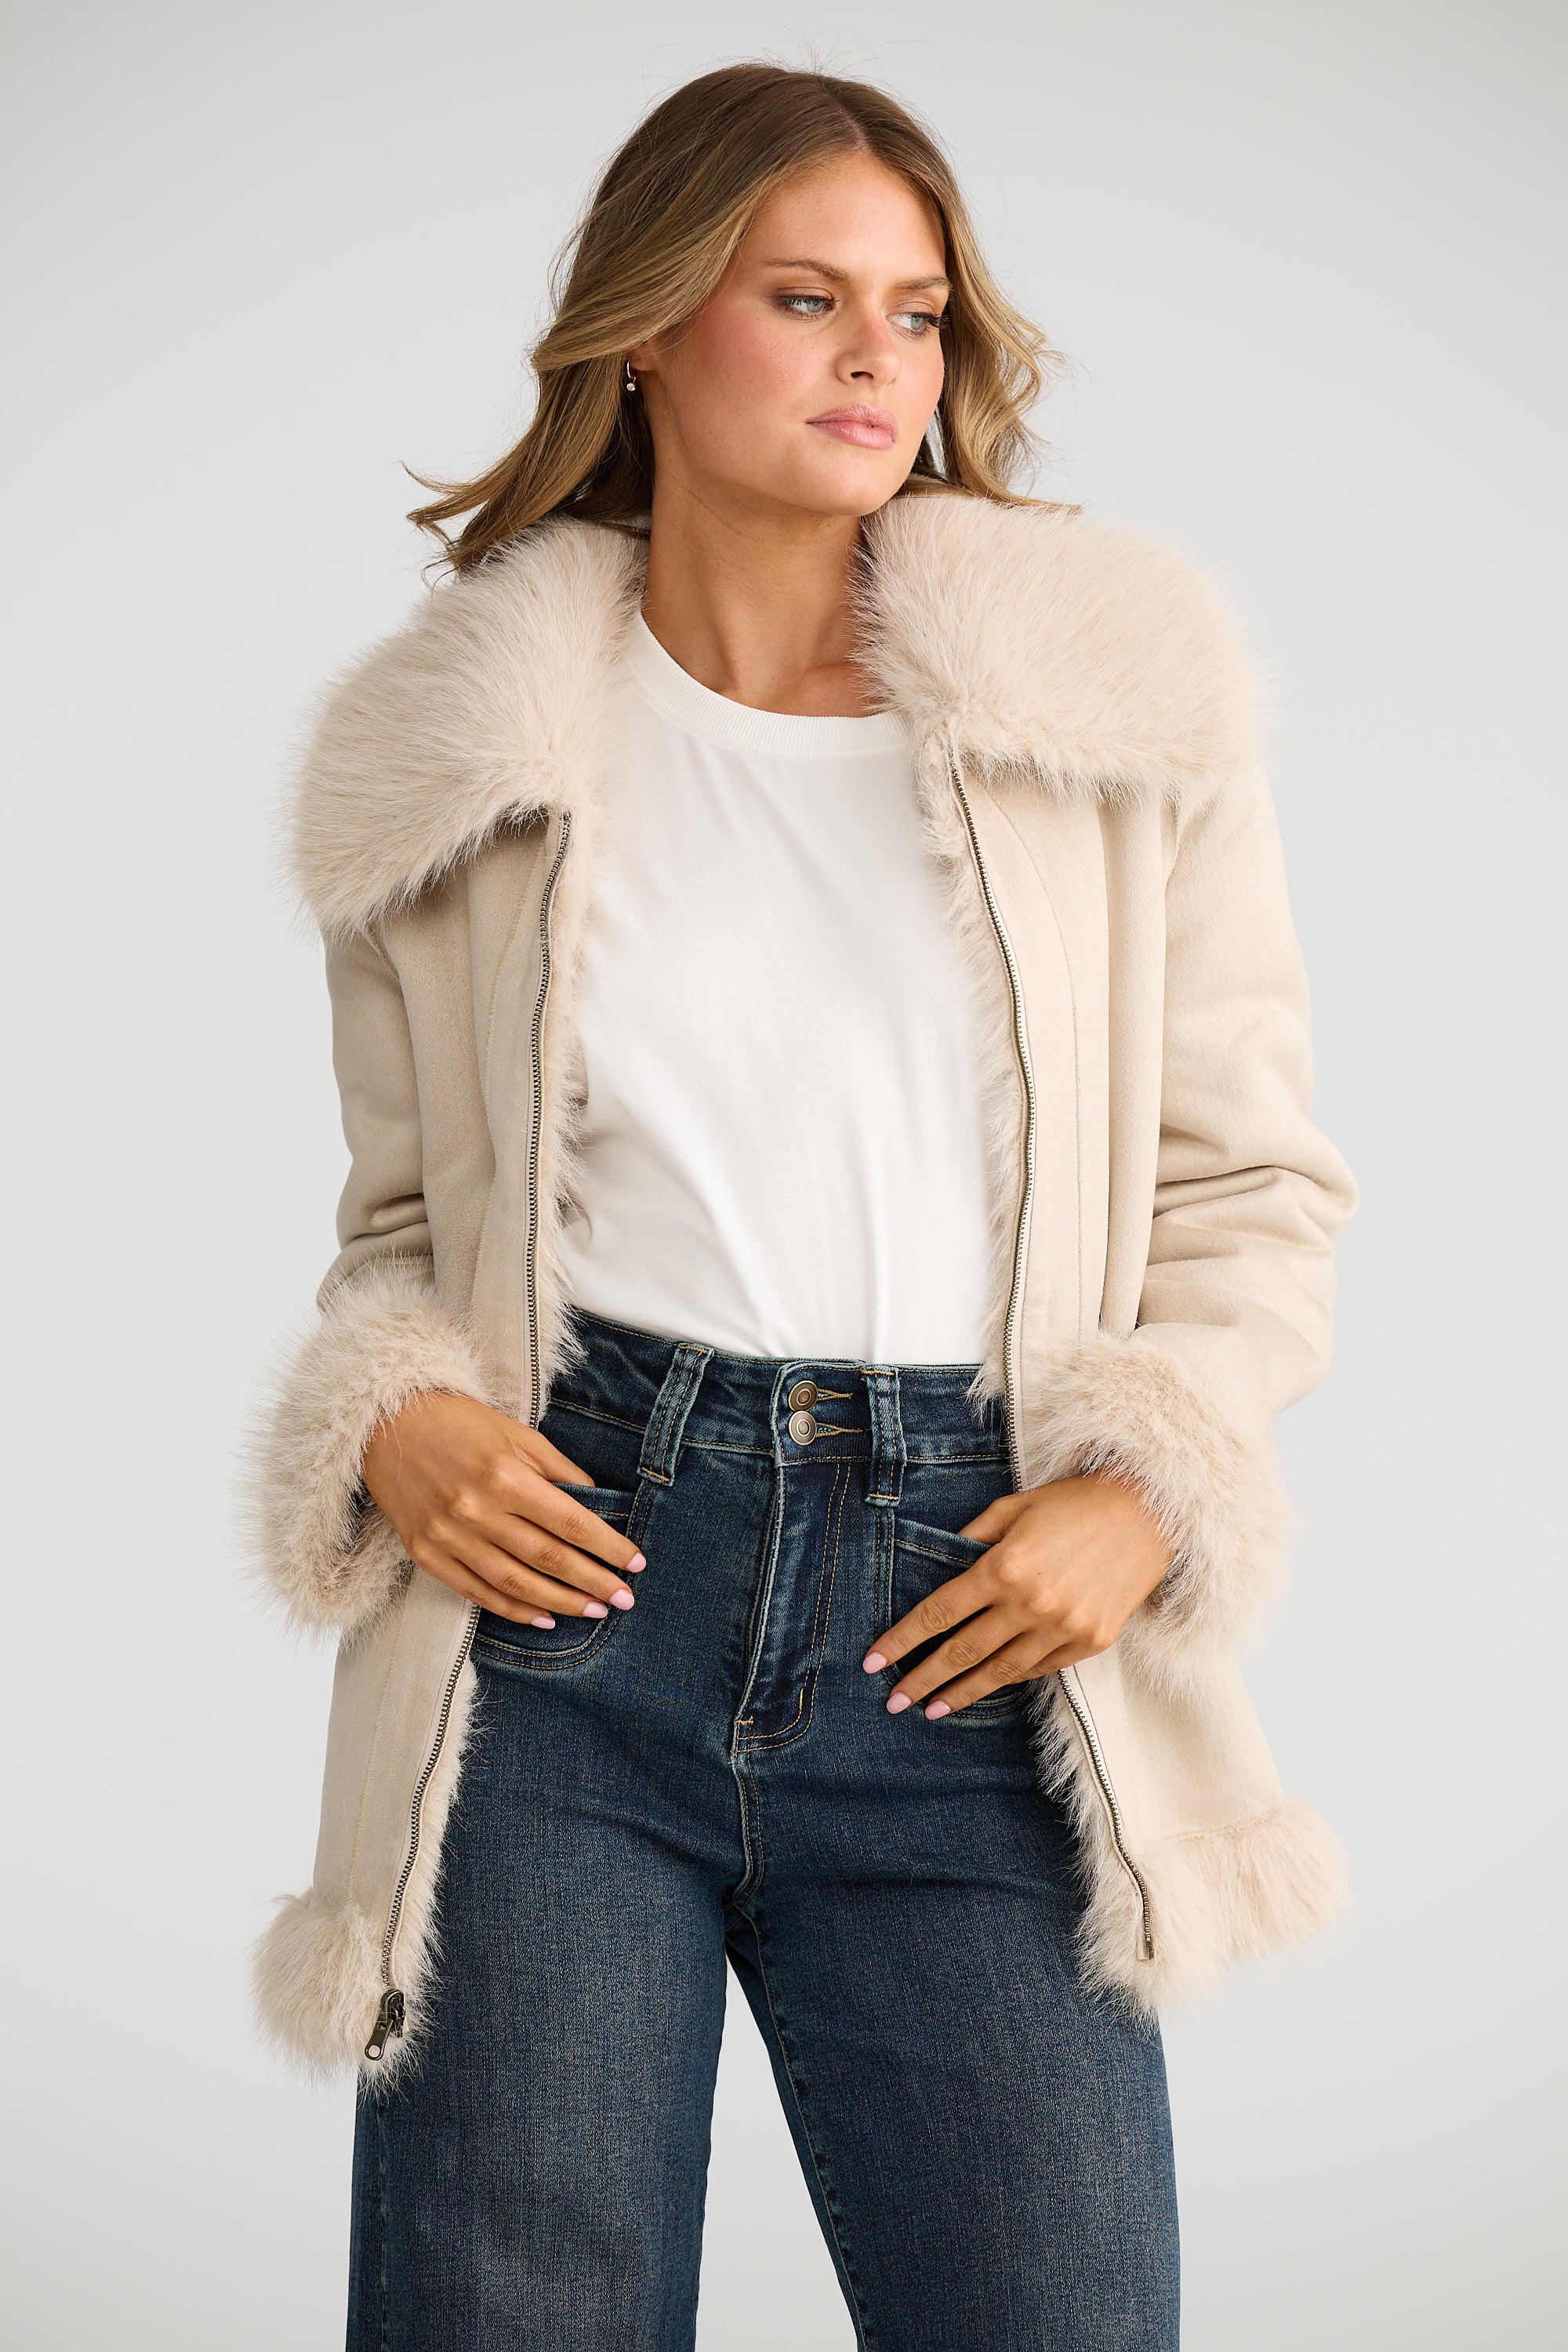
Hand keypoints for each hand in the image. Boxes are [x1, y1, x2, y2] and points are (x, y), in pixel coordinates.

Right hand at [361, 1391, 642, 1628]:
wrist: (388, 1426)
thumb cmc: (461, 1425)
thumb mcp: (519, 1435)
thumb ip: (559, 1471)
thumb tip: (598, 1506)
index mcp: (505, 1475)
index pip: (570, 1522)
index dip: (607, 1547)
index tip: (635, 1563)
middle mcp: (477, 1510)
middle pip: (548, 1558)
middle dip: (593, 1582)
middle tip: (624, 1599)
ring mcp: (448, 1537)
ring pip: (515, 1582)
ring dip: (560, 1602)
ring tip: (593, 1612)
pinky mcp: (426, 1555)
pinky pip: (477, 1592)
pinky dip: (513, 1609)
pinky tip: (543, 1617)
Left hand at [862, 1471, 1171, 1718]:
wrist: (1149, 1514)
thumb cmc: (1074, 1503)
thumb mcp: (1013, 1508)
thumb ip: (973, 1538)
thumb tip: (941, 1566)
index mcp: (1004, 1566)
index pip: (939, 1613)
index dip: (902, 1641)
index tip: (874, 1662)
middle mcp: (1031, 1603)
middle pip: (962, 1651)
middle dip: (923, 1679)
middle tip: (894, 1701)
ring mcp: (1063, 1627)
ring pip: (999, 1670)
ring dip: (962, 1693)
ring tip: (933, 1709)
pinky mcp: (1091, 1642)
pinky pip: (1039, 1669)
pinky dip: (1009, 1679)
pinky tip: (987, 1686)